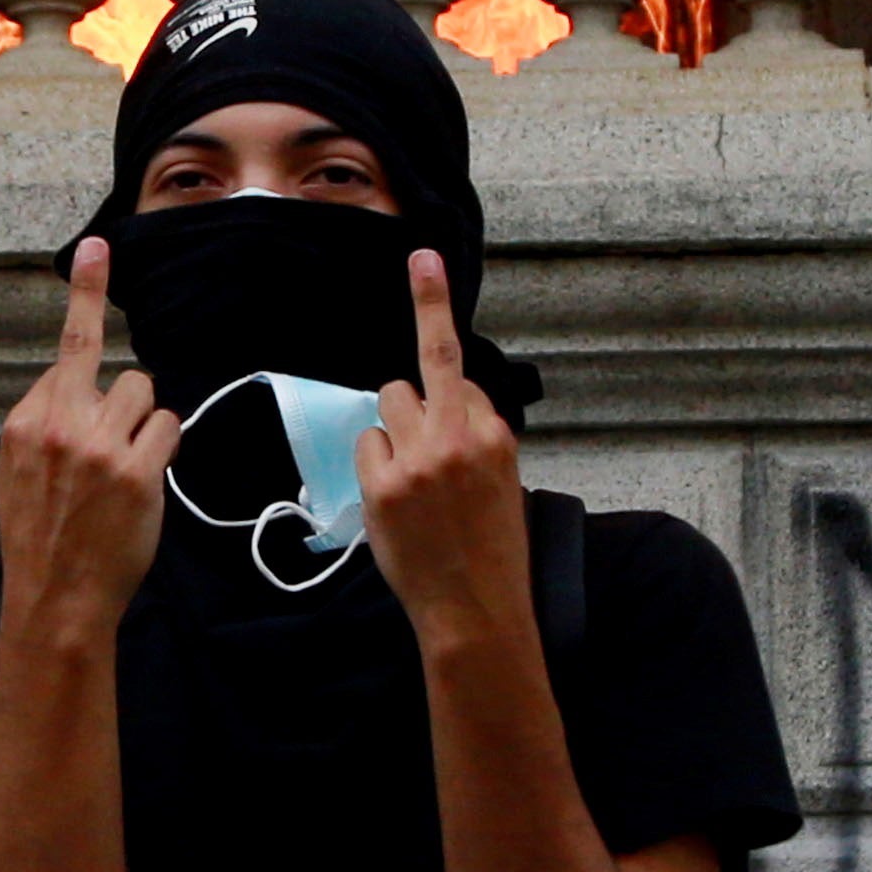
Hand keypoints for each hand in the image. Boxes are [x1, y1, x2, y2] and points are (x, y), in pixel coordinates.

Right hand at [0, 238, 176, 647]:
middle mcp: (60, 424)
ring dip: (144, 424)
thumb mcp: (14, 472)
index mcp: (25, 421)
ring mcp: (100, 448)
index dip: (88, 305)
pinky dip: (161, 449)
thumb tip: (70, 385)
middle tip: (120, 400)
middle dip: (122, 394)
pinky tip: (143, 481)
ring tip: (123, 469)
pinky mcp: (138, 473)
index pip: (68, 352)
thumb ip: (42, 421)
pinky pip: (168, 428)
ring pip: (145, 394)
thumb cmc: (38, 536)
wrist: (54, 597)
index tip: (98, 249)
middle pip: (112, 367)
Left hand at [359, 246, 531, 658]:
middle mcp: (460, 434)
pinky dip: (375, 464)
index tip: (426, 260)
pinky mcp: (382, 484)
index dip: (448, 374)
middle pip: (424, 367)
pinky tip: (396, 500)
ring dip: (395, 428)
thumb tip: (450, 397)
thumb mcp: (505, 482)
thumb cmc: (493, 549)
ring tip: (414, 478)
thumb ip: (477, 434)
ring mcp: (418, 458)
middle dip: (422, 342)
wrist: (475, 610)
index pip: (462, 374)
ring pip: (389, 402)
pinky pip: (366, 444)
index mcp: (497, 434)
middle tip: (422, 279)